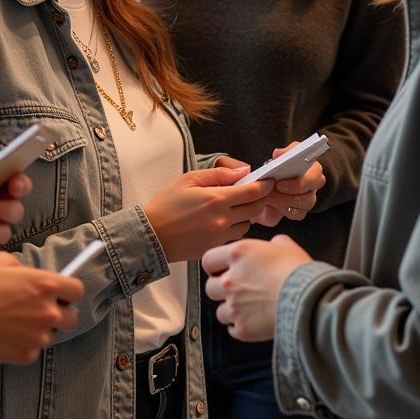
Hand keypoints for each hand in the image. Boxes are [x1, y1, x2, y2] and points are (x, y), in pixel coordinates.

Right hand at [0, 253, 81, 362]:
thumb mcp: (1, 261)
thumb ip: (23, 268)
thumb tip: (26, 275)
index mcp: (46, 284)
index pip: (77, 290)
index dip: (69, 290)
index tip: (61, 291)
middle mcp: (48, 311)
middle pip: (72, 317)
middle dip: (59, 313)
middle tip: (39, 309)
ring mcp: (39, 336)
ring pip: (51, 335)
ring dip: (40, 329)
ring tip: (17, 322)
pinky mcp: (26, 355)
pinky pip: (33, 349)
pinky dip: (24, 344)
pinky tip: (7, 335)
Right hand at [143, 166, 273, 262]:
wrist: (151, 234)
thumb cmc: (166, 204)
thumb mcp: (188, 179)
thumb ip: (218, 174)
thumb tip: (242, 171)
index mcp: (216, 199)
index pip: (252, 192)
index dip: (264, 185)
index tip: (269, 181)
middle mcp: (222, 219)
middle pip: (255, 208)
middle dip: (259, 198)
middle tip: (256, 191)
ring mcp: (220, 236)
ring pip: (248, 224)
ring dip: (247, 214)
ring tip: (236, 206)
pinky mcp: (215, 248)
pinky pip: (235, 235)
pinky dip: (236, 227)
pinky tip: (225, 220)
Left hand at [202, 234, 312, 340]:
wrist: (308, 300)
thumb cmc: (298, 270)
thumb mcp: (285, 245)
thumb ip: (271, 243)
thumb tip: (272, 246)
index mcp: (237, 254)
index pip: (208, 260)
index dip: (214, 266)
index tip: (221, 271)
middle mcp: (230, 280)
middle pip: (210, 287)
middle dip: (221, 289)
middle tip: (236, 291)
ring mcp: (234, 306)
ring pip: (219, 311)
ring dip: (230, 310)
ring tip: (247, 309)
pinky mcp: (243, 328)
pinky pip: (232, 330)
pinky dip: (240, 327)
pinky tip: (253, 322)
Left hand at [254, 143, 326, 227]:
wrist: (266, 184)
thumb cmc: (278, 167)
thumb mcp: (280, 155)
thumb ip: (282, 153)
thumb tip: (279, 153)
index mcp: (312, 169)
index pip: (316, 173)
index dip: (300, 179)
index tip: (282, 180)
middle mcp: (313, 185)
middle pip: (310, 193)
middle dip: (292, 190)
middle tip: (275, 188)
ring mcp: (308, 200)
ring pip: (304, 205)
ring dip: (283, 201)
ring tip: (268, 195)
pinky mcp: (300, 212)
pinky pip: (296, 214)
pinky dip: (282, 209)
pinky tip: (271, 203)